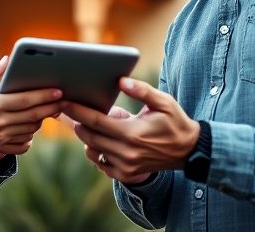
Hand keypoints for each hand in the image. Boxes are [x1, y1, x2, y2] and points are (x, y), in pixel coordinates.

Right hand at [0, 56, 61, 154]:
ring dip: (42, 121)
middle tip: (63, 101)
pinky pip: (21, 145)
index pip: (26, 100)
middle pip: (32, 116)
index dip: (44, 96)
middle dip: (50, 108)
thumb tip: (8, 59)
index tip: (59, 91)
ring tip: (49, 111)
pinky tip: (32, 129)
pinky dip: (29, 139)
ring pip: (30, 130)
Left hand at [62, 77, 198, 183]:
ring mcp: (126, 166)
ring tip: (86, 124)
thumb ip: (141, 90)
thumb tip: (120, 80)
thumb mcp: (163, 101)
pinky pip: (102, 165)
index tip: (65, 102)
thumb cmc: (174, 121)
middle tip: (70, 111)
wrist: (188, 150)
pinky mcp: (128, 175)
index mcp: (133, 133)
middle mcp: (127, 152)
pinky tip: (99, 141)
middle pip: (90, 137)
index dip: (78, 111)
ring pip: (93, 151)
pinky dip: (96, 153)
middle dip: (77, 123)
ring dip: (86, 138)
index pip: (96, 121)